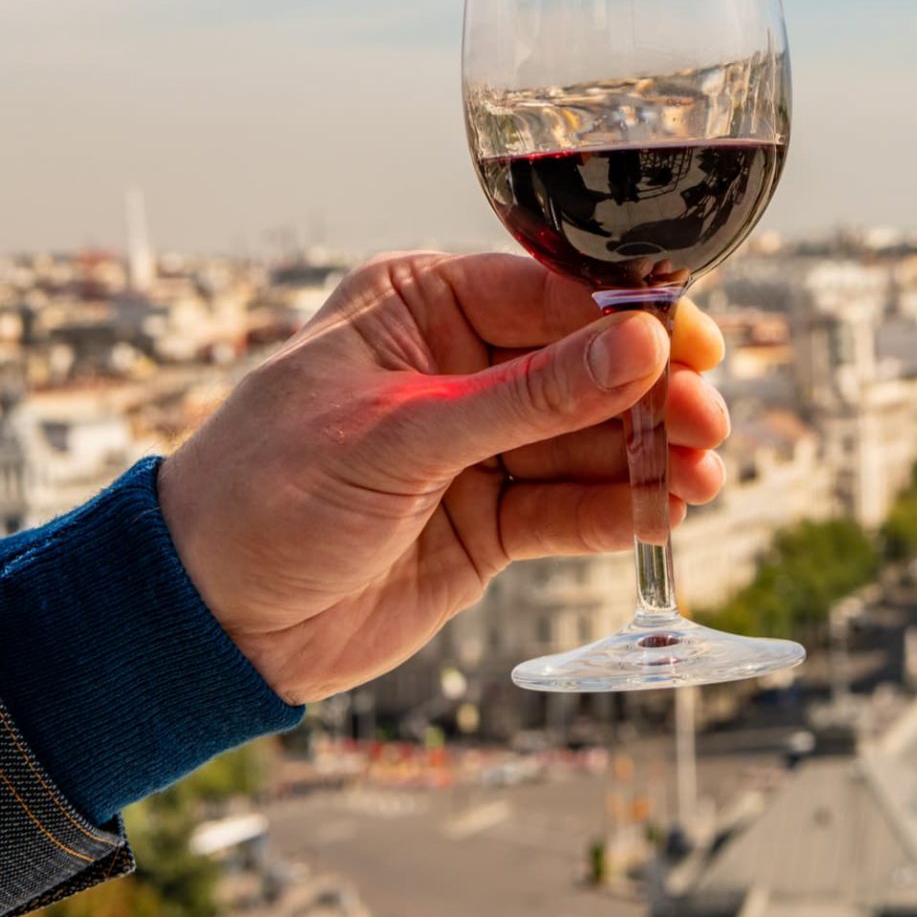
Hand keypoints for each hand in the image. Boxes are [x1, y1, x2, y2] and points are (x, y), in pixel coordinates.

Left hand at [156, 251, 731, 703]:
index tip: (694, 348)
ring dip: (648, 458)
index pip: (548, 295)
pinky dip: (619, 513)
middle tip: (708, 425)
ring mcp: (477, 446)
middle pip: (584, 370)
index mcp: (417, 306)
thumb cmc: (264, 496)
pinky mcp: (489, 519)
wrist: (208, 622)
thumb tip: (639, 349)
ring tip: (702, 479)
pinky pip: (570, 508)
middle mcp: (456, 365)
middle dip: (651, 397)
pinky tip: (663, 516)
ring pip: (588, 441)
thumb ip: (528, 397)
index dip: (628, 324)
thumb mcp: (400, 437)